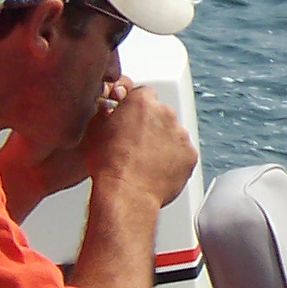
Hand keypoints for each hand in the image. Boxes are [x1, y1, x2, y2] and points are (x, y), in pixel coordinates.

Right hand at [83, 82, 198, 208]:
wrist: (126, 194)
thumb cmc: (109, 166)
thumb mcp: (96, 129)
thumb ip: (108, 112)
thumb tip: (111, 111)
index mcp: (142, 102)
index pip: (145, 94)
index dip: (137, 108)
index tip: (133, 119)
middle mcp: (166, 114)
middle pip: (162, 114)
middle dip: (152, 126)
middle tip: (137, 144)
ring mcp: (180, 135)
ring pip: (174, 134)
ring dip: (164, 143)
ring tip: (146, 161)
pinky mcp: (190, 155)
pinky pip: (183, 154)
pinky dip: (175, 160)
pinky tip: (158, 170)